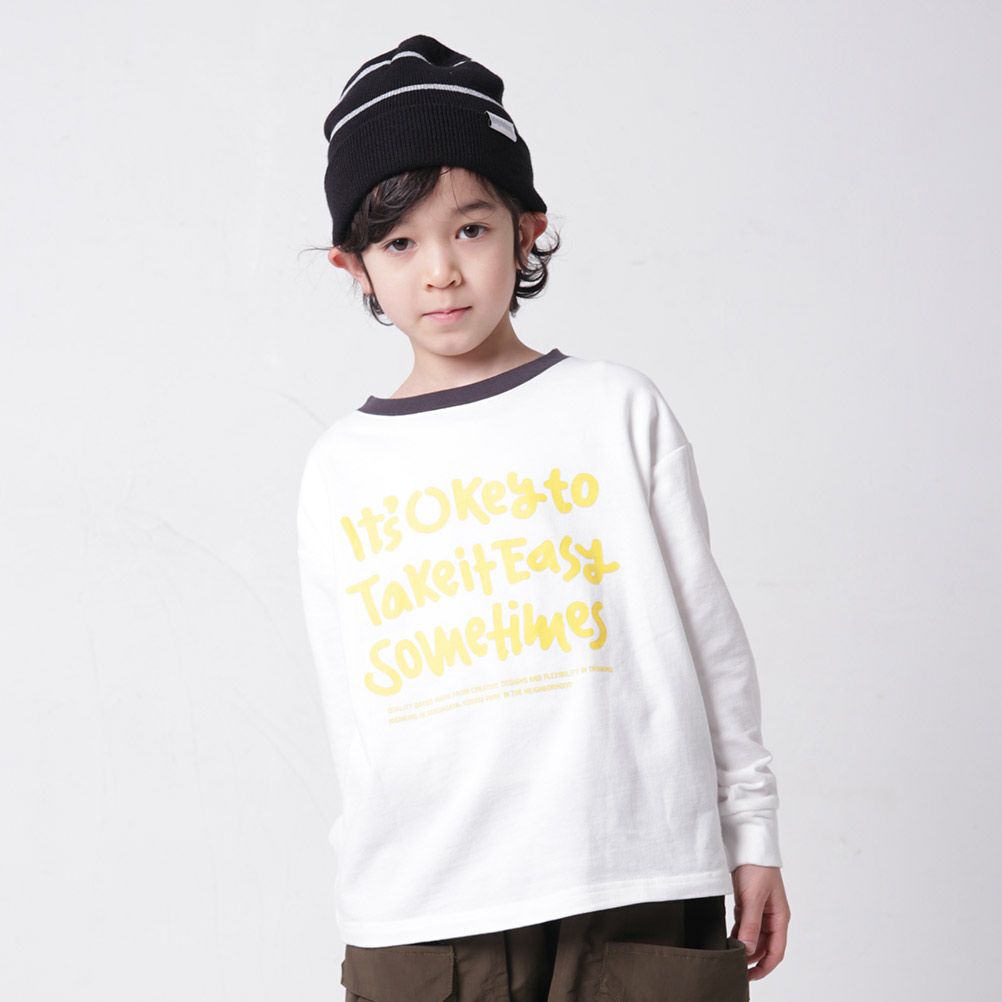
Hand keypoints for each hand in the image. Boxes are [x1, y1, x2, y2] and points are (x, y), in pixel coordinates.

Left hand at [729, 864, 789, 980]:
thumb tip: (748, 951)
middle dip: (752, 958)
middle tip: (734, 966)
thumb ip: (751, 925)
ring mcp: (759, 909)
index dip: (765, 967)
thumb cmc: (756, 866)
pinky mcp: (747, 902)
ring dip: (743, 945)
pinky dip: (737, 932)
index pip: (776, 951)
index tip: (749, 976)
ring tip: (729, 953)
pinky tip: (727, 937)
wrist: (747, 841)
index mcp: (780, 917)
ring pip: (753, 936)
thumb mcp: (753, 898)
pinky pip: (744, 924)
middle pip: (764, 946)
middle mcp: (772, 915)